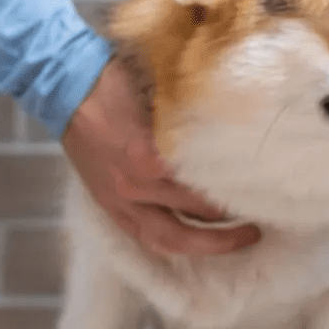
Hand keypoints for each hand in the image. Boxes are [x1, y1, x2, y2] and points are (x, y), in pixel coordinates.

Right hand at [61, 59, 260, 254]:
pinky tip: (194, 240)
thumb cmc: (118, 81)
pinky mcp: (106, 203)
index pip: (205, 190)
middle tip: (257, 229)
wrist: (64, 83)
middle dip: (227, 233)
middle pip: (191, 221)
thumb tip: (237, 130)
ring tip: (233, 243)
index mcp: (151, 157)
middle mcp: (134, 185)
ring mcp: (117, 199)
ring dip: (202, 247)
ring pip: (165, 240)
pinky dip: (171, 241)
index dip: (237, 196)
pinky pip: (141, 234)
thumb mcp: (164, 95)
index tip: (265, 194)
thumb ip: (194, 120)